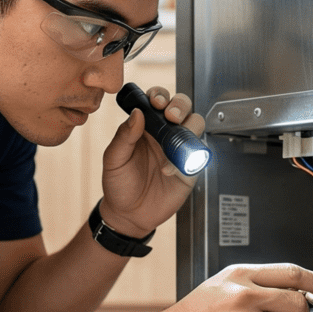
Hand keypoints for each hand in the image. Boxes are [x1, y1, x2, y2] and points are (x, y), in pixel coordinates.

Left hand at [99, 86, 204, 236]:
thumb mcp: (114, 160)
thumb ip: (124, 136)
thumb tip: (137, 113)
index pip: (157, 101)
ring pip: (196, 125)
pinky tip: (169, 169)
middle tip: (171, 115)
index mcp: (145, 127)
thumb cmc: (119, 185)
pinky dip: (188, 157)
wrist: (130, 215)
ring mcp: (179, 149)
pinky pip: (198, 154)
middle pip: (182, 107)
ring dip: (189, 125)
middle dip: (180, 105)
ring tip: (173, 140)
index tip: (155, 102)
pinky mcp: (190, 167)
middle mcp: (165, 134)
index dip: (160, 96)